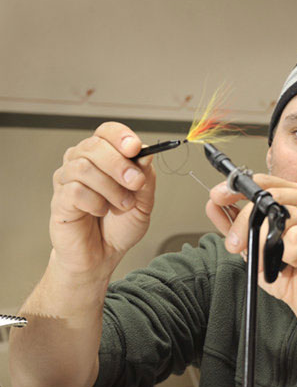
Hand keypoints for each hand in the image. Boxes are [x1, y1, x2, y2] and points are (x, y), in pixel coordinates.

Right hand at [50, 122, 155, 278]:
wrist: (103, 255)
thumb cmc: (119, 226)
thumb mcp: (144, 202)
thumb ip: (146, 178)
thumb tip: (146, 155)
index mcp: (104, 157)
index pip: (106, 132)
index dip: (120, 136)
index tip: (135, 148)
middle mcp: (82, 163)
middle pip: (94, 146)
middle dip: (119, 164)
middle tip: (135, 183)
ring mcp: (67, 180)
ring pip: (84, 167)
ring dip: (110, 187)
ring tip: (122, 204)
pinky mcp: (59, 199)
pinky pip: (75, 191)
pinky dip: (95, 203)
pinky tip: (100, 212)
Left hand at [207, 175, 296, 342]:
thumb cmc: (291, 275)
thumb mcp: (254, 247)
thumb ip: (235, 224)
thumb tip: (213, 203)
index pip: (266, 181)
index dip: (238, 187)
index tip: (217, 196)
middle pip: (270, 196)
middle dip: (245, 222)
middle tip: (235, 245)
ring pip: (281, 216)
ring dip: (265, 244)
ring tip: (270, 262)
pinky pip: (296, 237)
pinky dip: (286, 254)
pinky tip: (296, 263)